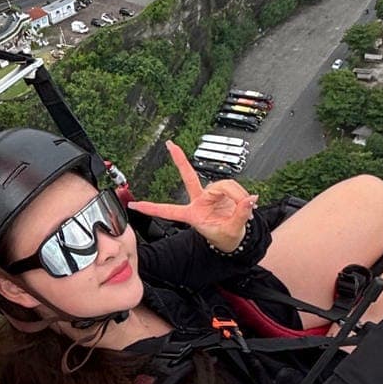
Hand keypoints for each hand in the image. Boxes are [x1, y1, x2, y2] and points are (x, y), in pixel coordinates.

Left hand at [127, 141, 256, 253]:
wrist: (236, 239)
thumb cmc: (226, 238)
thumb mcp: (232, 231)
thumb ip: (240, 214)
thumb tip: (248, 200)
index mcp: (192, 215)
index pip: (167, 210)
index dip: (151, 207)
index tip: (133, 204)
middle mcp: (198, 202)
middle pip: (189, 177)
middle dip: (180, 160)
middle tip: (169, 144)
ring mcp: (210, 195)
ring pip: (222, 185)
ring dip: (236, 194)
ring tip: (245, 208)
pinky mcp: (222, 192)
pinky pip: (232, 186)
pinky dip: (241, 194)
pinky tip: (247, 202)